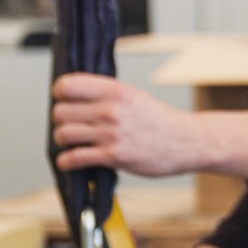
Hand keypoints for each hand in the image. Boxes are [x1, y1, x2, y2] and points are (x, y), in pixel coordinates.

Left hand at [52, 74, 210, 176]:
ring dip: (63, 141)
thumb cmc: (161, 121)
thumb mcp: (134, 96)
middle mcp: (111, 109)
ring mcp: (112, 133)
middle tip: (70, 125)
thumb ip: (105, 95)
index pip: (68, 85)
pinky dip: (66, 162)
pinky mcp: (114, 156)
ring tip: (71, 143)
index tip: (64, 101)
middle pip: (60, 112)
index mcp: (116, 90)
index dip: (60, 94)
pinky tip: (70, 161)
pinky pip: (75, 158)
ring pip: (63, 134)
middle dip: (61, 121)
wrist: (188, 142)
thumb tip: (73, 98)